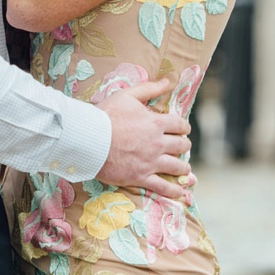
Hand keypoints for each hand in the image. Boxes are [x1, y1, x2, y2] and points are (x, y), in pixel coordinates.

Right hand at [96, 78, 193, 201]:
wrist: (88, 139)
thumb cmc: (106, 115)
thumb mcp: (127, 95)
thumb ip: (149, 88)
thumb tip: (167, 81)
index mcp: (156, 123)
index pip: (180, 125)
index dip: (183, 127)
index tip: (183, 129)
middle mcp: (157, 143)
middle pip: (181, 145)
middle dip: (184, 145)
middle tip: (182, 147)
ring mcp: (150, 162)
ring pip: (176, 167)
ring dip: (184, 168)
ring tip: (185, 169)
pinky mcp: (140, 177)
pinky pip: (162, 187)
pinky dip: (174, 191)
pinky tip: (181, 193)